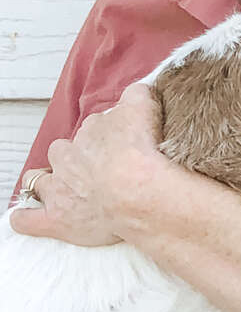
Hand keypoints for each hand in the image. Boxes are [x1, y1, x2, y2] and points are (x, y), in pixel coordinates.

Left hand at [11, 82, 164, 245]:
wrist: (136, 190)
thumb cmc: (141, 150)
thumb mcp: (144, 107)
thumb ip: (136, 94)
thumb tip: (134, 91)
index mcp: (91, 131)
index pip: (93, 128)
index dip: (106, 137)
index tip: (120, 145)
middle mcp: (70, 156)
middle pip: (62, 151)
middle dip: (72, 157)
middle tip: (96, 169)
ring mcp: (59, 188)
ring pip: (38, 179)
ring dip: (45, 182)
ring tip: (61, 189)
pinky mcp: (55, 219)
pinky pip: (27, 219)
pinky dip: (26, 218)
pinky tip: (29, 217)